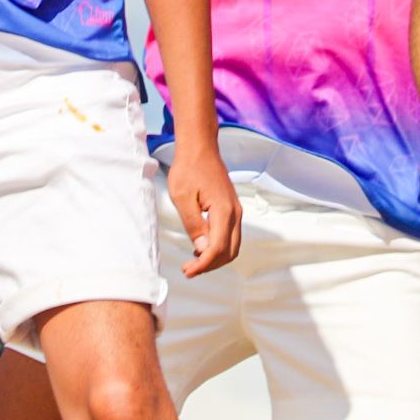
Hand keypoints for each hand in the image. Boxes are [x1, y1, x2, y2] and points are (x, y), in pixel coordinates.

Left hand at [167, 144, 241, 276]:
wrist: (200, 148)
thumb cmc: (189, 169)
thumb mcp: (183, 197)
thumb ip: (194, 224)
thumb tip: (203, 249)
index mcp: (224, 211)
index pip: (217, 249)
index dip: (203, 265)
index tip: (187, 271)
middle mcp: (235, 213)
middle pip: (229, 252)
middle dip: (210, 265)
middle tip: (188, 269)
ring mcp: (236, 211)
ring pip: (232, 246)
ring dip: (215, 258)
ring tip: (193, 261)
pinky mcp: (232, 209)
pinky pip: (230, 236)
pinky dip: (218, 248)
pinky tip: (200, 248)